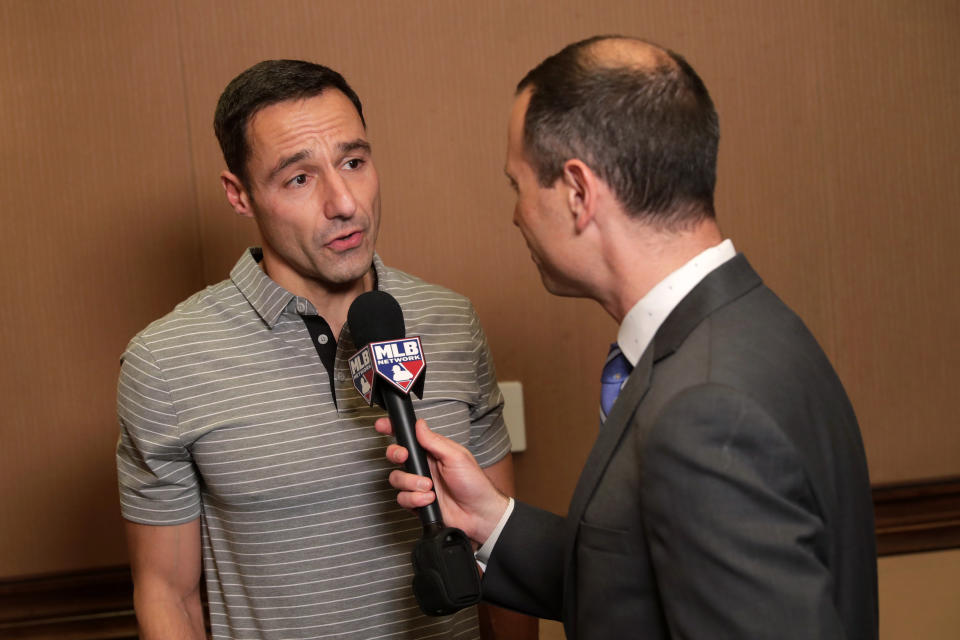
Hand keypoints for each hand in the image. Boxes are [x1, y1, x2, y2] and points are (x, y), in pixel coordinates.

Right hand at [375, 417, 509, 544]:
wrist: (478, 514)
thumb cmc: (474, 483)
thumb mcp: (456, 456)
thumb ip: (435, 441)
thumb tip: (419, 424)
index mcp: (432, 452)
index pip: (410, 437)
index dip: (393, 430)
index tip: (382, 425)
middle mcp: (423, 467)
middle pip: (396, 456)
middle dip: (396, 454)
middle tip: (404, 456)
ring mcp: (418, 485)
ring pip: (397, 479)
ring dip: (411, 483)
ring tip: (428, 487)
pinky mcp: (417, 502)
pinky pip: (403, 498)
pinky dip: (415, 499)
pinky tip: (429, 500)